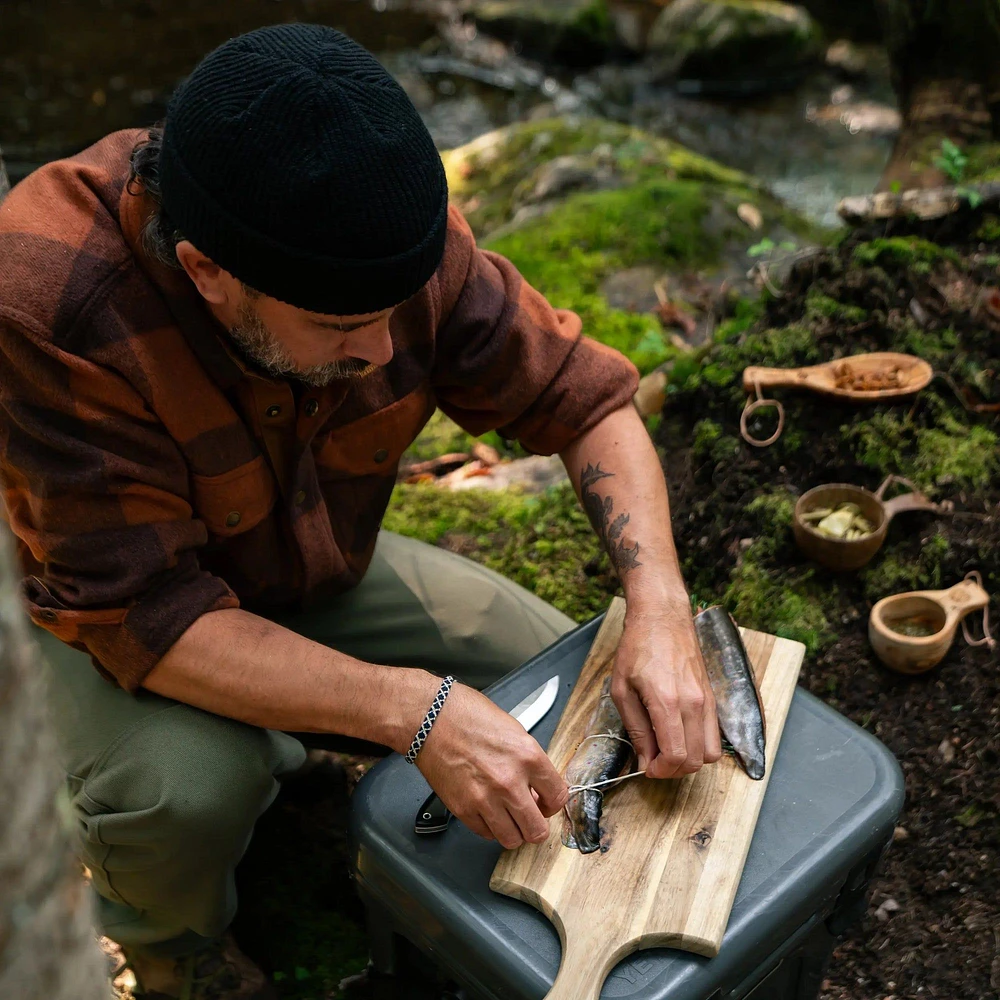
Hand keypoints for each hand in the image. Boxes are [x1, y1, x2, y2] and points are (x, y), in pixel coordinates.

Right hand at [415, 683, 568, 848]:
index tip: (546, 804)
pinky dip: (489, 827)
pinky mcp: (463, 809)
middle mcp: (509, 782)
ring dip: (513, 831)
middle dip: (536, 826)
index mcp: (527, 756)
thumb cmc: (468, 716)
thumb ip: (529, 762)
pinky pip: (485, 833)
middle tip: (530, 818)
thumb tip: (536, 788)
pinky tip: (487, 810)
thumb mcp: (513, 730)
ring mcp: (485, 799)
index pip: (558, 797)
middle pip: (537, 830)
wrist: (431, 718)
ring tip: (507, 817)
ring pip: (512, 839)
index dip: (553, 803)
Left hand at [611, 604, 721, 778]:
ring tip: (667, 749)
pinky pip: (714, 735)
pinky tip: (678, 734)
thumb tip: (646, 760)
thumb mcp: (623, 689)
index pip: (676, 756)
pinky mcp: (712, 697)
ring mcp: (707, 700)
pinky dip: (699, 744)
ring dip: (690, 760)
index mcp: (668, 702)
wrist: (662, 617)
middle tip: (654, 761)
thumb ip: (636, 728)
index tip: (647, 768)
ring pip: (710, 752)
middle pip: (696, 760)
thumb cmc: (637, 648)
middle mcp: (694, 704)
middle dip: (674, 770)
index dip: (661, 771)